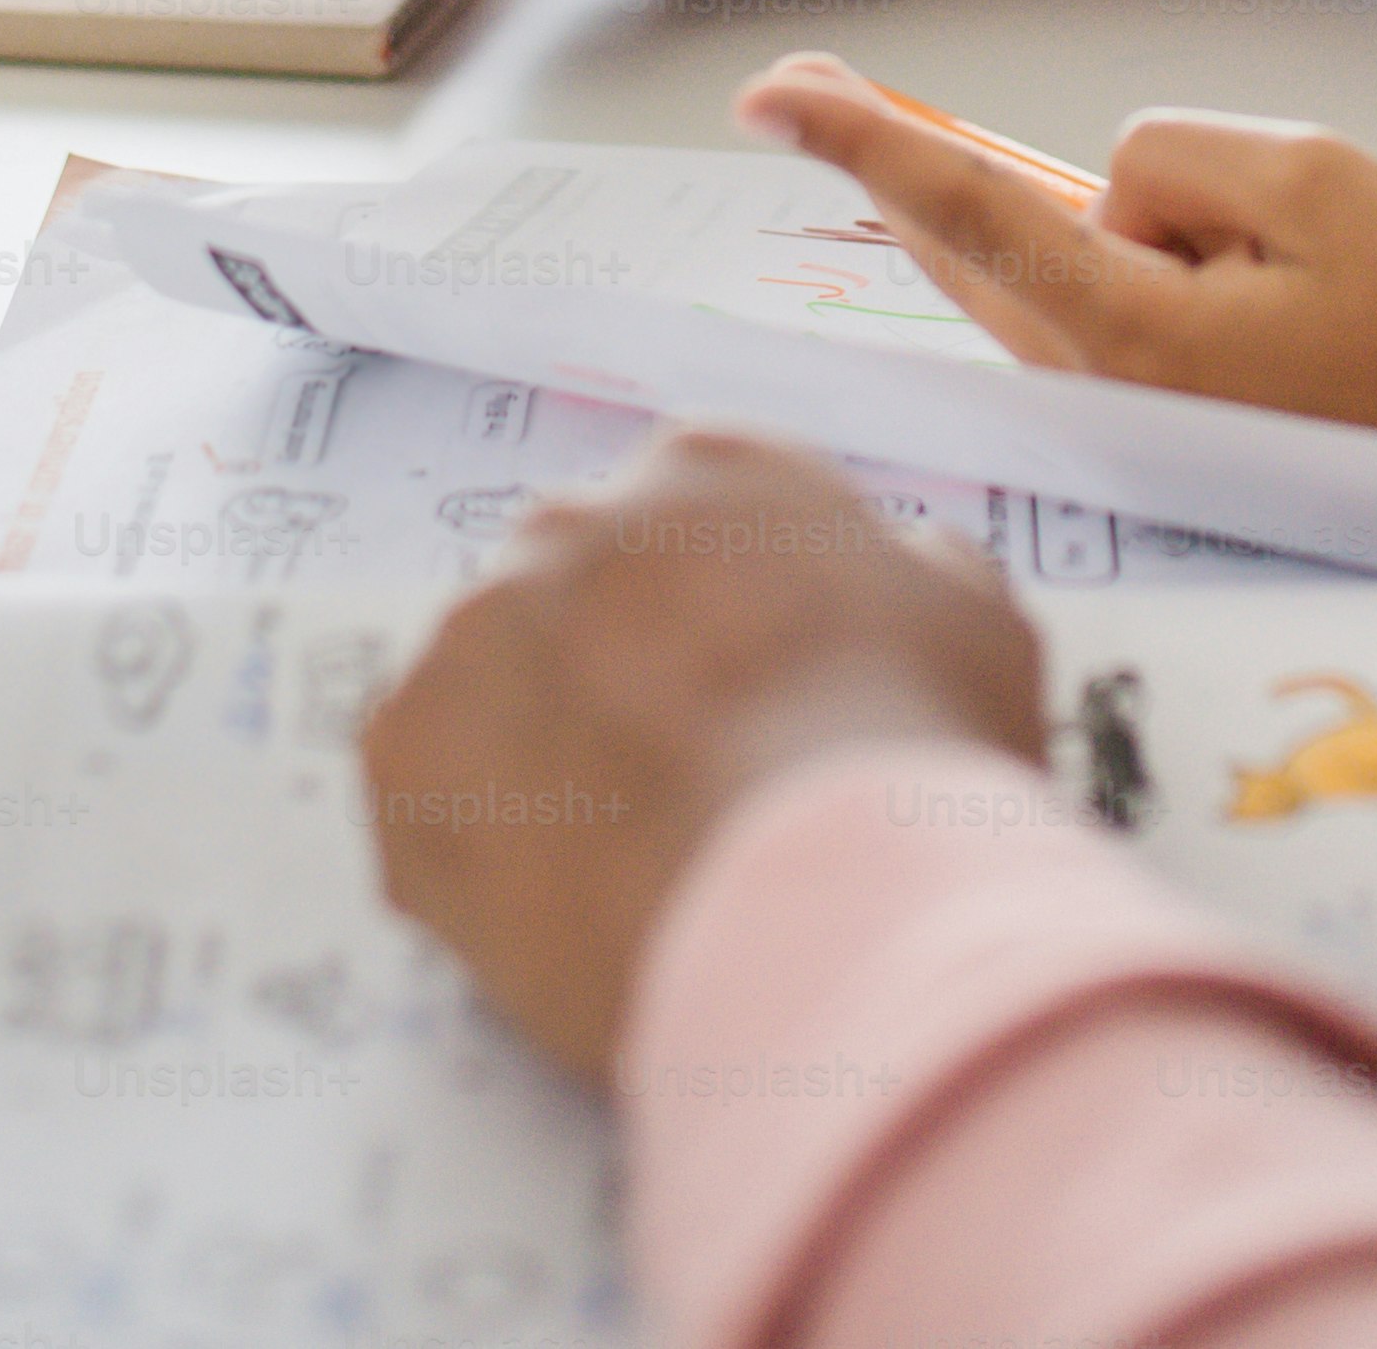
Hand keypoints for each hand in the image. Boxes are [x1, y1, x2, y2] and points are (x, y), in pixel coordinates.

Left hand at [361, 430, 1046, 1079]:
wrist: (812, 891)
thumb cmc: (911, 750)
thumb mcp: (974, 624)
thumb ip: (910, 576)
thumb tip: (890, 574)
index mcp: (710, 471)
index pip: (694, 522)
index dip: (723, 620)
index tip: (748, 695)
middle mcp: (571, 523)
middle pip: (578, 594)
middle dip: (616, 676)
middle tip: (678, 783)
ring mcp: (472, 634)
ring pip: (492, 691)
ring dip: (538, 755)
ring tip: (616, 862)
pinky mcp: (402, 754)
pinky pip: (423, 795)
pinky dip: (472, 847)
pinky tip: (555, 904)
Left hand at [737, 55, 1376, 457]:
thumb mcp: (1314, 178)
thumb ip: (1177, 159)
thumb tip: (1108, 194)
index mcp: (1135, 329)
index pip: (965, 206)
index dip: (861, 137)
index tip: (770, 93)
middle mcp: (1105, 382)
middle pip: (960, 242)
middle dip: (884, 158)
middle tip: (801, 80)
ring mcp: (1123, 407)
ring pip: (1011, 271)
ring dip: (975, 201)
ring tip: (936, 136)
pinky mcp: (1154, 410)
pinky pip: (1063, 302)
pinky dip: (1040, 246)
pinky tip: (1071, 219)